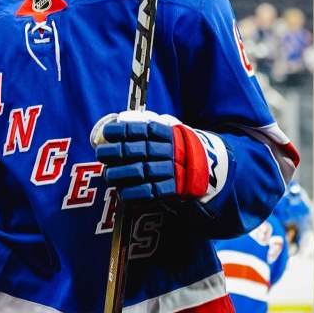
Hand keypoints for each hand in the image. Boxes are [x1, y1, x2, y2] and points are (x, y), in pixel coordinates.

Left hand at [90, 110, 231, 203]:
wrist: (211, 167)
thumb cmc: (179, 148)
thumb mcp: (170, 130)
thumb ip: (148, 126)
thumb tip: (120, 119)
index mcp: (168, 134)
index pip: (144, 129)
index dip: (124, 130)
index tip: (108, 132)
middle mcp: (170, 150)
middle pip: (140, 150)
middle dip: (117, 152)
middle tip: (102, 154)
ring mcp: (173, 170)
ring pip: (143, 171)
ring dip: (122, 174)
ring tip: (108, 175)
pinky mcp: (175, 189)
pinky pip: (152, 192)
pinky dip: (136, 194)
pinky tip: (123, 193)